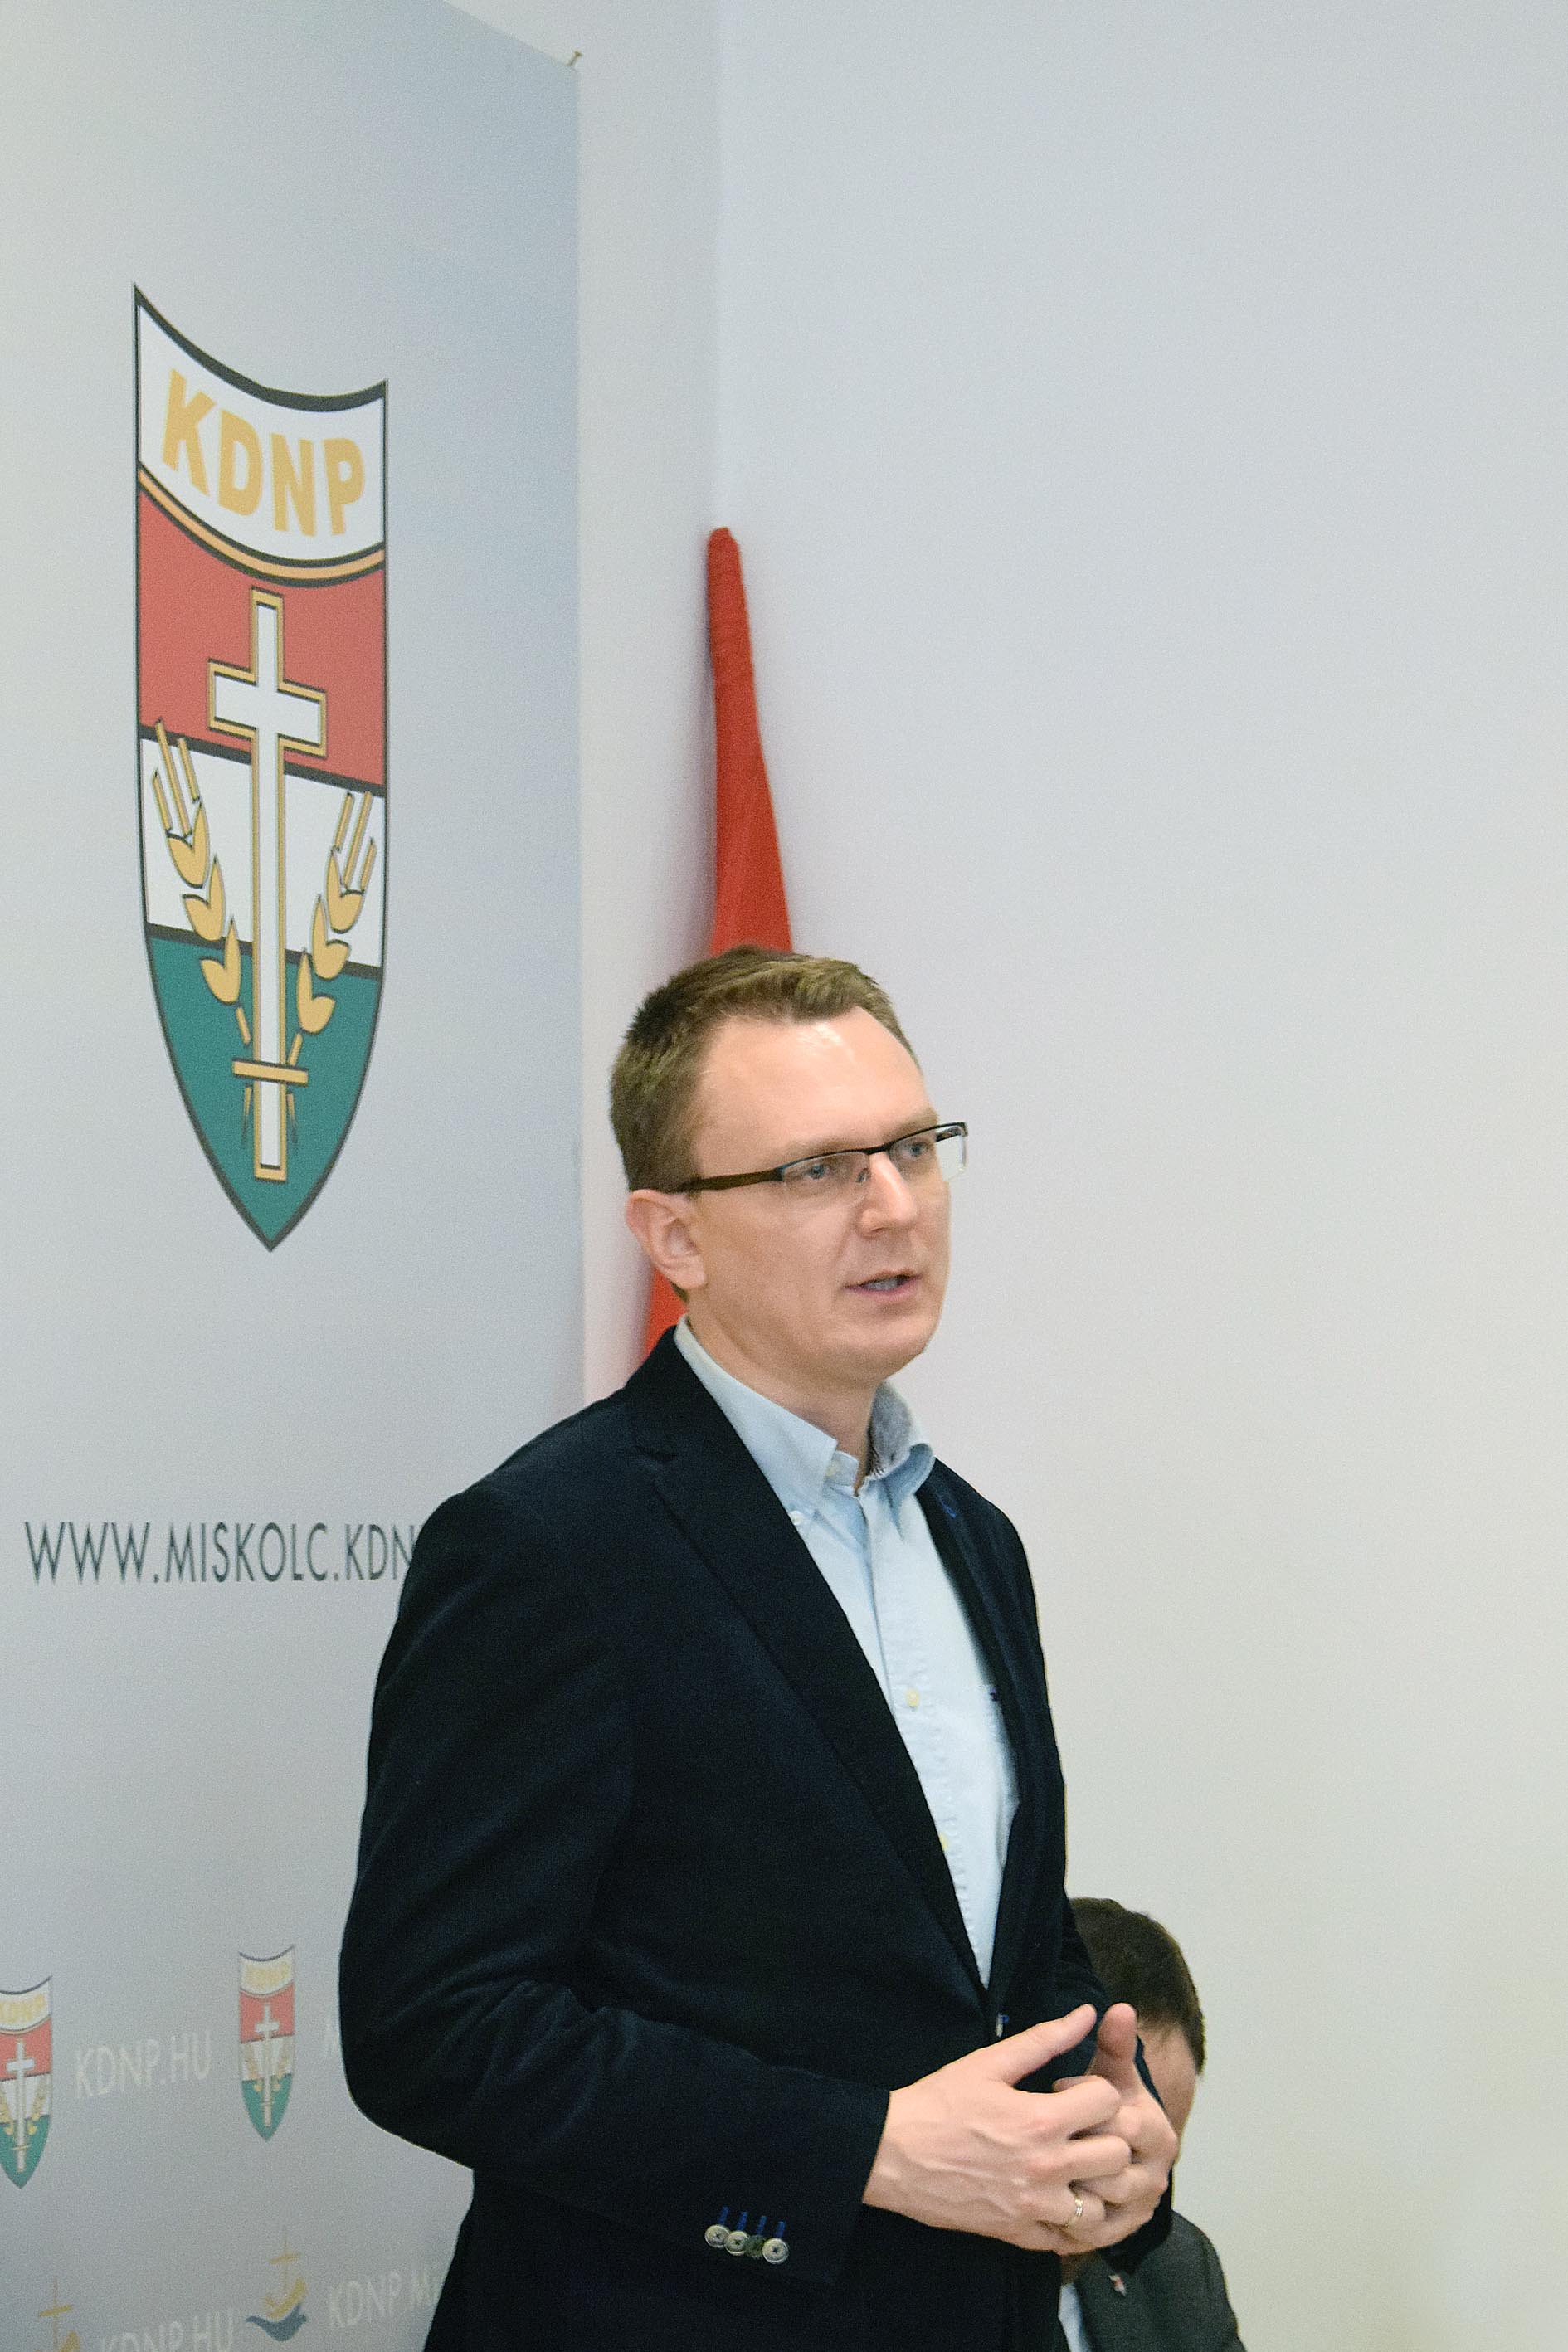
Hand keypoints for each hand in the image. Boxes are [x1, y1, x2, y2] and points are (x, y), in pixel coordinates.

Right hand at [862, 2004, 1132, 2248]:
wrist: (892, 2154)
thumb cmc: (939, 2102)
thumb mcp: (989, 2063)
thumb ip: (1044, 2039)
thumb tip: (1087, 2013)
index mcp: (1040, 2120)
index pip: (1110, 2103)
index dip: (1098, 2092)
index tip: (1074, 2095)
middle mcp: (1045, 2167)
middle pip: (1118, 2156)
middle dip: (1107, 2135)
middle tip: (1080, 2130)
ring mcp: (1033, 2206)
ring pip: (1101, 2204)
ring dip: (1092, 2183)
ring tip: (1071, 2166)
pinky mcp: (1018, 2233)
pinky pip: (1068, 2238)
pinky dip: (1069, 2220)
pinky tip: (1053, 2196)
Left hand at [1051, 2002, 1177, 2253]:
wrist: (1104, 2152)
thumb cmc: (1100, 2105)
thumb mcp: (1108, 2075)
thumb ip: (1115, 2045)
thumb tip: (1121, 2006)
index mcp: (1158, 2134)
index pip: (1124, 2123)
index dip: (1083, 2104)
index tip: (1055, 2089)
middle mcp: (1155, 2177)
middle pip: (1112, 2166)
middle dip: (1072, 2144)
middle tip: (1041, 2127)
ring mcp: (1136, 2210)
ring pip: (1099, 2204)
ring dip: (1064, 2181)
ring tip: (1034, 2158)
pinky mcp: (1114, 2235)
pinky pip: (1088, 2233)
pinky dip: (1062, 2216)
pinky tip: (1035, 2194)